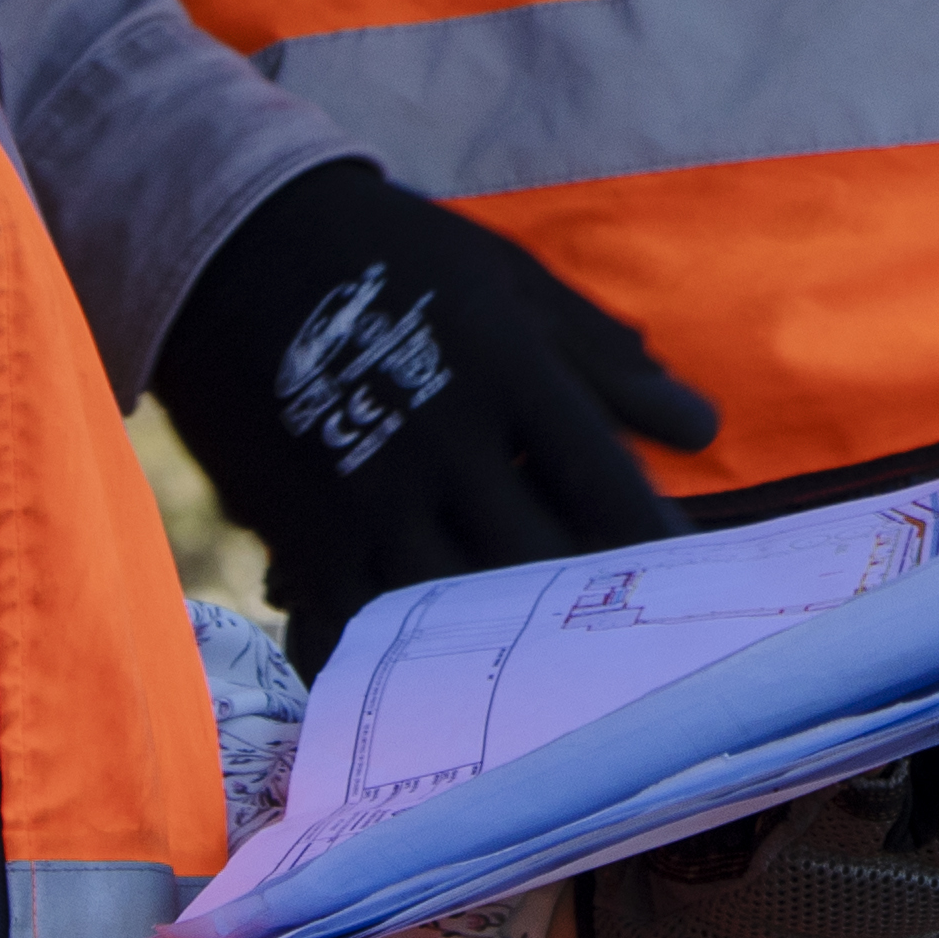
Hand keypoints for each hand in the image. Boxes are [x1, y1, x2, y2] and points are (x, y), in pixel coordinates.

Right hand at [150, 162, 717, 663]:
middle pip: (539, 561)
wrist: (236, 245)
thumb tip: (702, 430)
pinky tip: (425, 692)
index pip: (605, 486)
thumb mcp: (510, 283)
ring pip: (454, 608)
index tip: (689, 588)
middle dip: (587, 612)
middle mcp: (446, 440)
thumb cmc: (398, 258)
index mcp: (509, 371)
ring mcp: (370, 494)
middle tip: (628, 655)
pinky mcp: (305, 532)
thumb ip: (604, 360)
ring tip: (541, 685)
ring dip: (499, 648)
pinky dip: (394, 663)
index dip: (657, 548)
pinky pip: (357, 628)